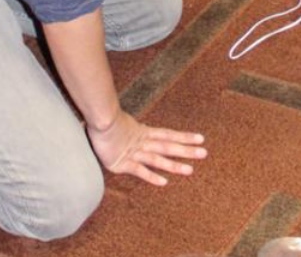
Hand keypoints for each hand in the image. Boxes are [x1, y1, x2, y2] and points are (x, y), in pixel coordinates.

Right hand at [86, 112, 207, 185]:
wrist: (96, 118)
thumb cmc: (104, 119)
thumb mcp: (120, 123)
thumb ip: (127, 128)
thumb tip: (131, 126)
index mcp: (143, 132)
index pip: (168, 134)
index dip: (184, 136)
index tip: (200, 138)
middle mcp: (142, 142)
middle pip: (168, 146)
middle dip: (186, 150)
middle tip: (204, 153)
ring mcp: (133, 152)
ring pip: (157, 159)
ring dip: (174, 165)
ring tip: (190, 170)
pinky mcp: (122, 163)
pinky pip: (139, 170)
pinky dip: (151, 176)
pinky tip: (163, 182)